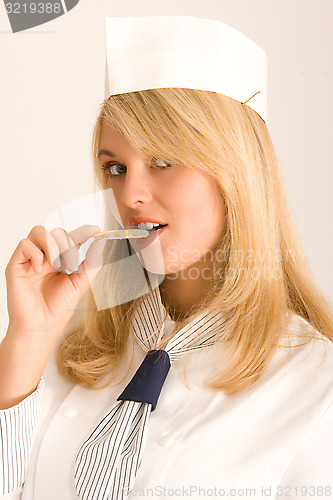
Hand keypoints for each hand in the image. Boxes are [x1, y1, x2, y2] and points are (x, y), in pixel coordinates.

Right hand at [5, 224, 104, 343]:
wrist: (41, 326)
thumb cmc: (58, 308)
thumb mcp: (81, 283)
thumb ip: (91, 262)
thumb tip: (100, 242)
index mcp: (62, 260)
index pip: (72, 238)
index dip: (83, 231)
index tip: (96, 229)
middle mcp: (46, 257)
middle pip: (57, 232)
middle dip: (68, 245)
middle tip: (71, 265)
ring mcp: (31, 259)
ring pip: (39, 231)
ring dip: (52, 244)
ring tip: (56, 264)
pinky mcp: (16, 264)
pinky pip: (24, 244)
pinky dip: (35, 253)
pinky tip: (39, 270)